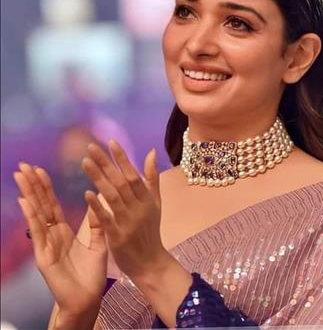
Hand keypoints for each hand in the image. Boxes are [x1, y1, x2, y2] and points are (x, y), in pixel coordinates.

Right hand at [14, 164, 106, 315]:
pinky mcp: (44, 257)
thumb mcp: (98, 241)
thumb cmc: (92, 273)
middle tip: (23, 166)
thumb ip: (97, 221)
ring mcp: (46, 245)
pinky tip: (26, 201)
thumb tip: (99, 198)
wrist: (89, 298)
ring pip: (36, 214)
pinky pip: (38, 234)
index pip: (51, 204)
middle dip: (33, 185)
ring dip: (29, 194)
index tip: (40, 169)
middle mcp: (51, 235)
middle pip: (41, 205)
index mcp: (63, 231)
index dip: (46, 187)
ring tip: (21, 175)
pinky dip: (32, 216)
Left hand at [81, 140, 166, 280]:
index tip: (110, 141)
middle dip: (106, 164)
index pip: (133, 174)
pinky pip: (106, 219)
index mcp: (147, 199)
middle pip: (121, 182)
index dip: (122, 158)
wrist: (150, 263)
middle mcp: (139, 207)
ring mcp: (128, 222)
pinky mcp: (117, 236)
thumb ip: (152, 178)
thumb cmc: (151, 231)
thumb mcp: (156, 203)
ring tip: (85, 162)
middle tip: (90, 147)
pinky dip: (97, 206)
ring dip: (98, 178)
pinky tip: (86, 193)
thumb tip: (151, 152)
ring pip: (113, 196)